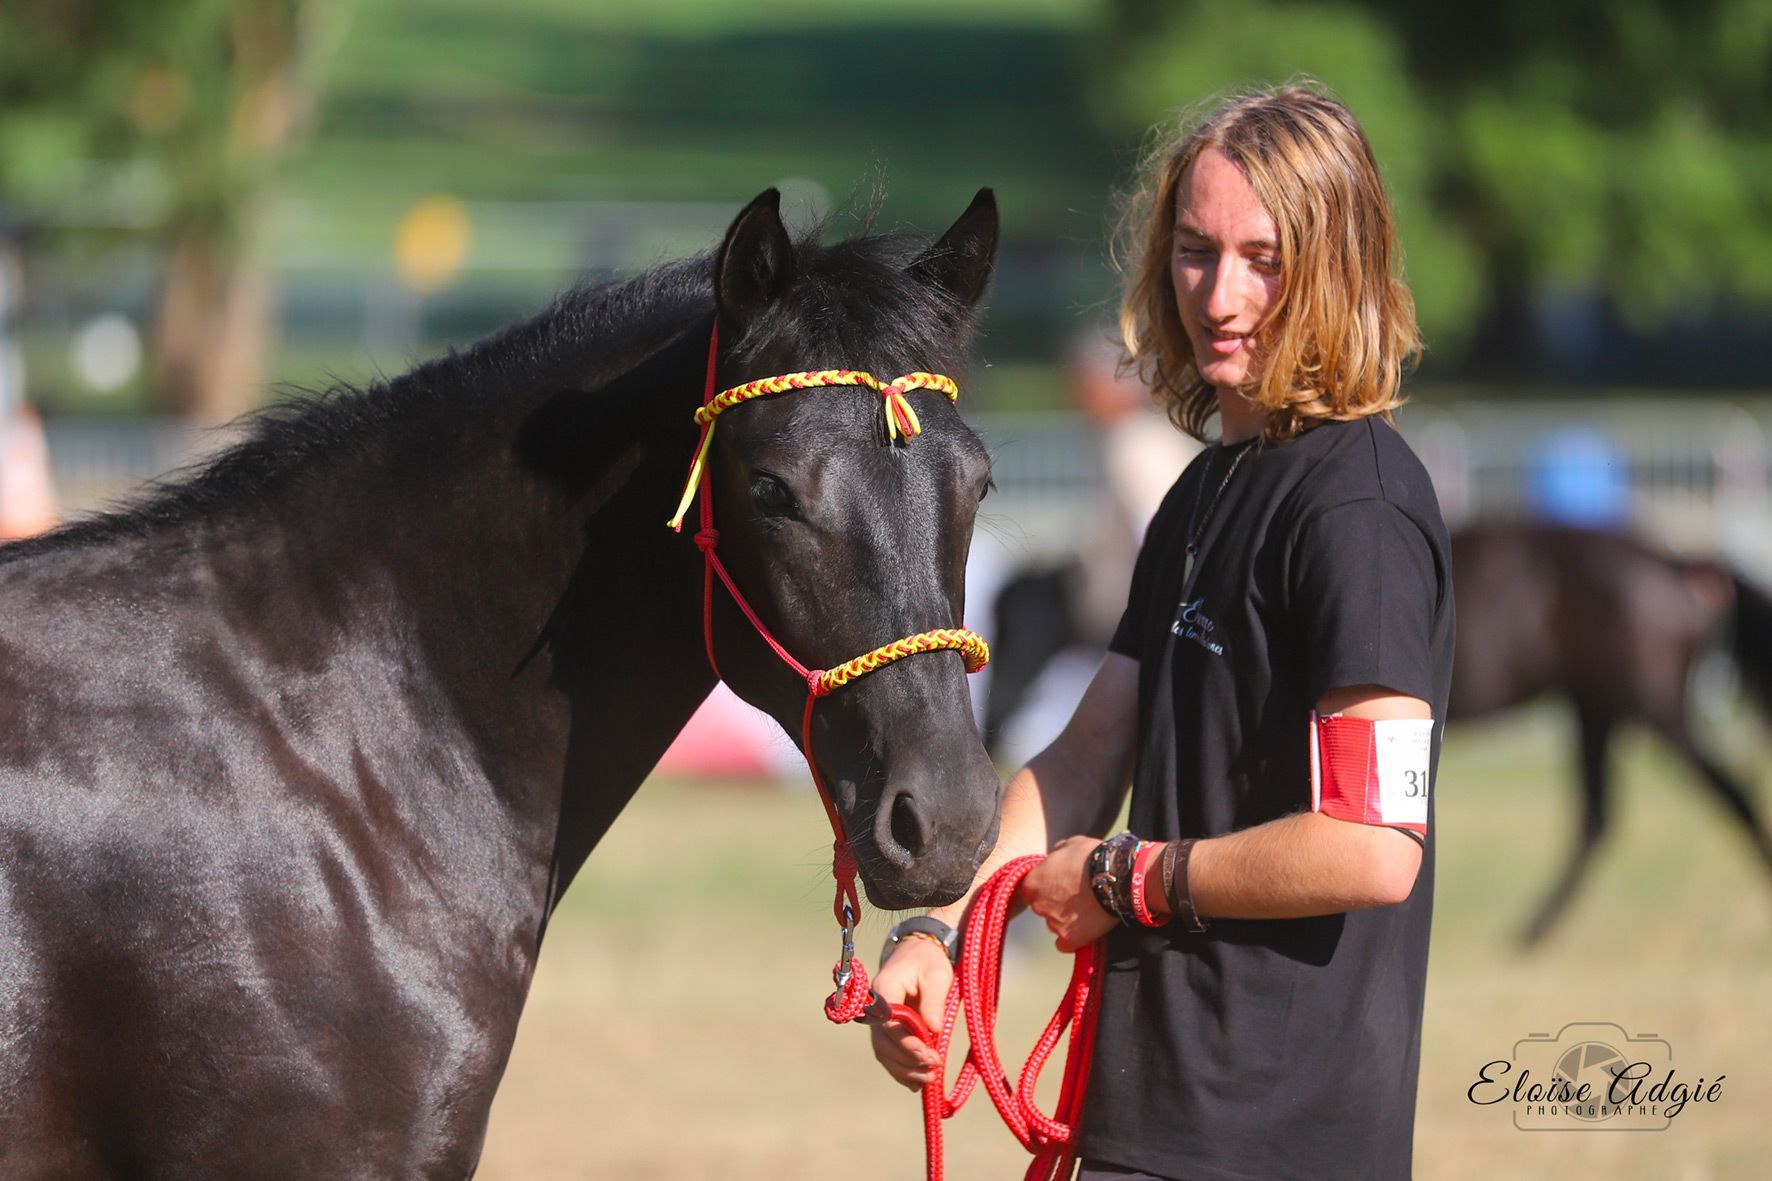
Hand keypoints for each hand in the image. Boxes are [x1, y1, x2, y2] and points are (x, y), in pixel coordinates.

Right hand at [868, 935, 950, 1090]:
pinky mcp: (887, 1028)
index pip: (888, 1022)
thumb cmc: (929, 961)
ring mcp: (879, 1019)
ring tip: (929, 1078)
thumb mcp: (937, 976)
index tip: (926, 1054)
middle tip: (933, 1067)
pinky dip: (901, 1069)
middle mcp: (875, 1006)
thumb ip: (933, 1002)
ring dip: (904, 1069)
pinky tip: (916, 1083)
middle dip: (907, 1060)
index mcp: (884, 988)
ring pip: (884, 1051)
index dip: (905, 1042)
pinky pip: (889, 1052)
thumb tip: (933, 1030)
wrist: (920, 952)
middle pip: (883, 1041)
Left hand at [1022, 835, 1116, 951]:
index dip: (1048, 884)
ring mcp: (1053, 924)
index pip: (1033, 887)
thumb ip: (1056, 854)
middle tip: (1076, 895)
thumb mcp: (1070, 844)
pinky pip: (1065, 944)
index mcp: (1033, 882)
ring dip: (1066, 919)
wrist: (1115, 878)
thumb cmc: (1091, 857)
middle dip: (1056, 902)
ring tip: (1086, 910)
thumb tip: (1055, 858)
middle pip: (1043, 906)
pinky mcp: (1070, 939)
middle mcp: (1038, 905)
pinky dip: (1072, 939)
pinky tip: (1084, 930)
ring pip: (1054, 924)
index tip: (1062, 882)